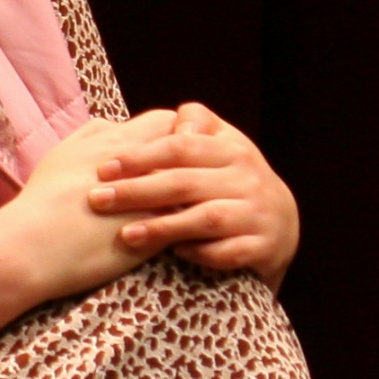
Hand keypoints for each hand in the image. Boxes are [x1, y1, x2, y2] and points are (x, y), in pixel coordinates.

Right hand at [0, 109, 183, 323]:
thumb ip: (92, 134)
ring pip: (196, 184)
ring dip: (197, 190)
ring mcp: (154, 199)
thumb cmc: (41, 201)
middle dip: (194, 160)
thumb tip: (115, 126)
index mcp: (118, 142)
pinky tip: (188, 230)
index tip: (174, 150)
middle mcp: (143, 165)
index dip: (176, 133)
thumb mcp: (62, 153)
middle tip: (188, 176)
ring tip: (190, 202)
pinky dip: (193, 221)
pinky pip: (190, 220)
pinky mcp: (158, 232)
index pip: (169, 121)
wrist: (32, 246)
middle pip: (190, 148)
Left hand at [86, 101, 299, 286]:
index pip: (180, 147)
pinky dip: (200, 253)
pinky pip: (227, 252)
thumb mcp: (221, 145)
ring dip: (163, 227)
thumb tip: (168, 123)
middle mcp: (247, 179)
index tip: (103, 169)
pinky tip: (174, 254)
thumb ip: (194, 125)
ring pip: (206, 218)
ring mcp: (258, 214)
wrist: (281, 223)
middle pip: (185, 183)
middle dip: (137, 191)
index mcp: (232, 149)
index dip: (140, 156)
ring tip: (126, 235)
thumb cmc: (232, 179)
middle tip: (97, 200)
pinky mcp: (263, 248)